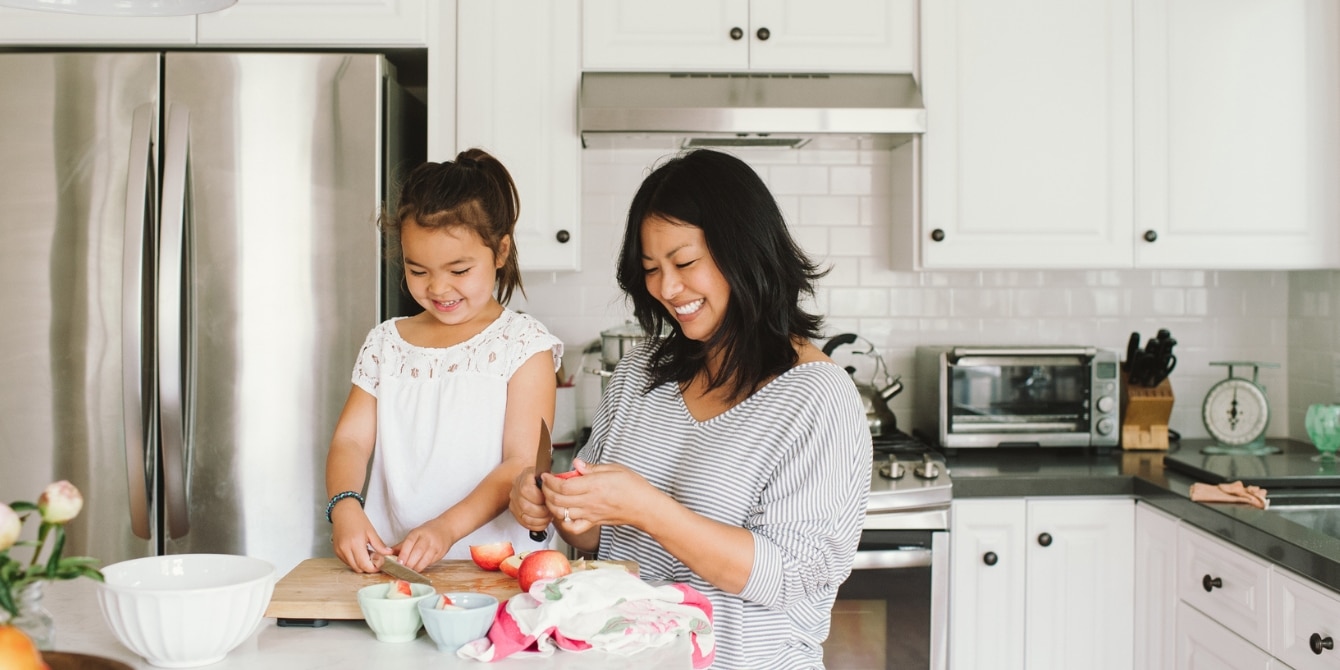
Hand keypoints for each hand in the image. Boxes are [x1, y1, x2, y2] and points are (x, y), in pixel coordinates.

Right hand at [331, 506, 390, 573]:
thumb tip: (388, 554)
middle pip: (358, 568)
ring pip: (352, 566)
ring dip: (361, 564)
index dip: (373, 568)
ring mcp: (339, 551)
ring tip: (367, 553)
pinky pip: (346, 561)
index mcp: (355, 543)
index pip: (364, 565)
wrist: (343, 511)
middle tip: (375, 559)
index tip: (380, 565)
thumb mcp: (371, 531)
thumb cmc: (357, 519)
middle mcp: (345, 549)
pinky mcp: (336, 551)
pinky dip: (354, 561)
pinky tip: (359, 552)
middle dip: (368, 567)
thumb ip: (379, 545)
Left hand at [395, 522, 454, 572]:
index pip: (409, 543)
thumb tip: (387, 555)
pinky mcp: (441, 553)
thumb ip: (401, 546)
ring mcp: (435, 546)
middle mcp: (427, 538)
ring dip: (416, 568)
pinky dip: (423, 567)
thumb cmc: (428, 532)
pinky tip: (418, 569)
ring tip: (410, 572)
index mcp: (418, 532)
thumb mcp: (414, 534)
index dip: (404, 554)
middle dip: (409, 563)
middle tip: (402, 571)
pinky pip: (431, 563)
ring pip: (425, 559)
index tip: (398, 562)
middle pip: (417, 552)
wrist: (447, 528)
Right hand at [509, 466, 550, 531]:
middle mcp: (517, 486)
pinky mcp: (514, 510)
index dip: (539, 498)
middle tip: (550, 511)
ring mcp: (514, 499)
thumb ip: (555, 479)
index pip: (526, 489)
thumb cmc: (548, 479)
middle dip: (541, 512)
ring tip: (548, 517)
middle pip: (525, 505)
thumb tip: (559, 485)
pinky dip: (535, 525)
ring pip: (524, 515)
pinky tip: (543, 522)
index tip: (549, 500)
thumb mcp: (553, 474)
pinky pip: (523, 522)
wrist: (540, 481)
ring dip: (539, 520)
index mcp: (526, 475)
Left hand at [542, 459, 656, 533]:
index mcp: (594, 485)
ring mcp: (590, 514)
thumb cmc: (633, 487)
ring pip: (562, 513)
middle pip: (558, 500)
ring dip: (551, 505)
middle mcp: (590, 501)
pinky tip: (562, 513)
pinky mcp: (593, 522)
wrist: (645, 507)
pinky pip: (573, 527)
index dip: (550, 481)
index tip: (546, 475)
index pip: (563, 486)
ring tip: (550, 496)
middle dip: (546, 492)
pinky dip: (563, 522)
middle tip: (545, 484)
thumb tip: (576, 463)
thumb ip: (592, 467)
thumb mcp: (615, 468)